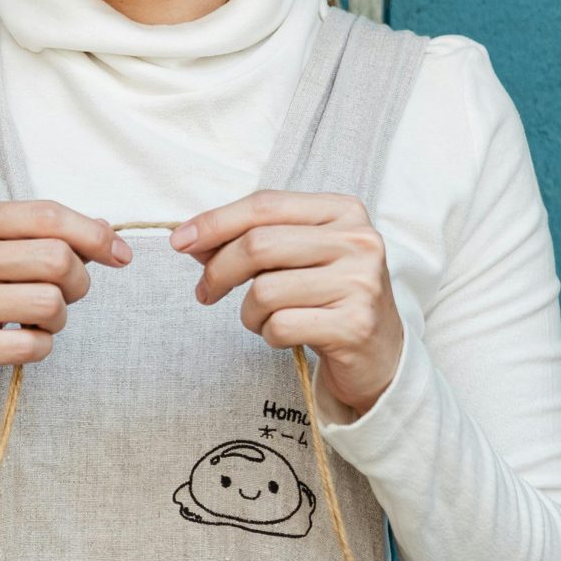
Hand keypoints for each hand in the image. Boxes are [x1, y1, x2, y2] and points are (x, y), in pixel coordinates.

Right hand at [0, 200, 130, 445]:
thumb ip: (45, 236)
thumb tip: (108, 233)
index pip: (48, 215)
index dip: (95, 234)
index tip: (119, 254)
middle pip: (56, 258)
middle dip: (79, 281)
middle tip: (68, 294)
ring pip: (49, 303)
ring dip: (59, 318)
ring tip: (38, 320)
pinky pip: (33, 345)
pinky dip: (41, 346)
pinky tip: (20, 342)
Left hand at [173, 190, 403, 417]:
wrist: (380, 354)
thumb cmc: (328, 298)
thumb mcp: (297, 257)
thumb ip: (252, 240)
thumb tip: (191, 240)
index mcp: (343, 211)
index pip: (265, 205)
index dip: (216, 222)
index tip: (179, 241)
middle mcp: (358, 241)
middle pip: (259, 245)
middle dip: (219, 271)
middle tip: (205, 292)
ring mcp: (359, 283)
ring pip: (265, 291)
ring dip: (248, 313)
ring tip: (263, 319)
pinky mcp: (354, 325)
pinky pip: (280, 326)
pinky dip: (268, 335)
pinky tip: (286, 336)